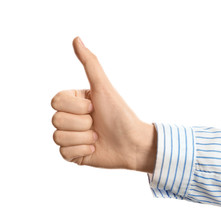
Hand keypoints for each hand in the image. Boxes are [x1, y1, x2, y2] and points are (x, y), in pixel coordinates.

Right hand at [51, 37, 156, 172]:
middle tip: (97, 123)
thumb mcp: (103, 87)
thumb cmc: (120, 114)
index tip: (94, 107)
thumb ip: (90, 64)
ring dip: (82, 137)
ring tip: (97, 136)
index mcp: (75, 102)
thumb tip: (76, 39)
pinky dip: (81, 150)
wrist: (132, 143)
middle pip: (56, 119)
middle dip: (81, 122)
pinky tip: (94, 147)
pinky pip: (63, 153)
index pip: (55, 102)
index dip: (76, 106)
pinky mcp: (73, 154)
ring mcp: (71, 137)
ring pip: (58, 137)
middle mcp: (71, 118)